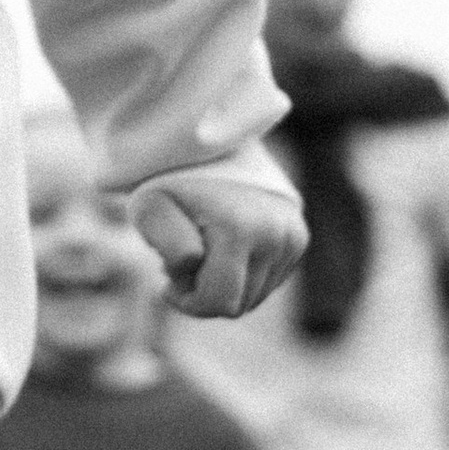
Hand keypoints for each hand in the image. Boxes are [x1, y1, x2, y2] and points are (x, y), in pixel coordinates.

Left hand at [133, 161, 308, 319]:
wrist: (207, 144)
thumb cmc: (170, 182)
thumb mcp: (150, 208)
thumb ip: (165, 241)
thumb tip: (195, 262)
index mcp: (240, 228)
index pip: (220, 303)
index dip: (187, 300)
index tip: (166, 276)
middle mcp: (276, 234)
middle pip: (240, 305)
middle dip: (205, 292)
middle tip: (183, 259)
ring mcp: (292, 236)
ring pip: (255, 296)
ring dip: (224, 284)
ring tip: (204, 249)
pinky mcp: (299, 237)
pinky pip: (269, 280)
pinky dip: (243, 273)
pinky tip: (224, 246)